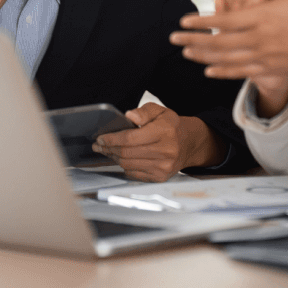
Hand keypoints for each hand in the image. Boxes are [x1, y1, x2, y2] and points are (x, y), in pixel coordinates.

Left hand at [91, 103, 223, 181]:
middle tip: (99, 145)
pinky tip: (121, 158)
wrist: (188, 144)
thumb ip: (144, 111)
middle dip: (109, 148)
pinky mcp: (160, 177)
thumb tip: (129, 115)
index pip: (130, 138)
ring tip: (107, 150)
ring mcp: (163, 167)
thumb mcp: (160, 111)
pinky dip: (124, 166)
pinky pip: (134, 173)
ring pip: (128, 164)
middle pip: (127, 153)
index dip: (112, 139)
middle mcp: (165, 151)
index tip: (101, 137)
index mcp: (164, 132)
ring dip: (114, 157)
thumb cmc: (171, 126)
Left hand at [171, 0, 287, 116]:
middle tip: (172, 38)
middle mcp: (259, 38)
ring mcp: (263, 56)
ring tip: (185, 52)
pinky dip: (222, 72)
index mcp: (262, 17)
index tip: (183, 20)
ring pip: (226, 59)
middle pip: (218, 41)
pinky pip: (240, 72)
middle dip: (193, 39)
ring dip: (203, 56)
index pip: (224, 20)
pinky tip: (207, 70)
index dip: (201, 21)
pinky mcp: (269, 69)